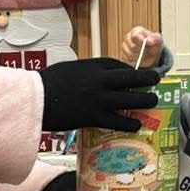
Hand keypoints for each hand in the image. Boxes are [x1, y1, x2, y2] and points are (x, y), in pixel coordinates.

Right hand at [38, 57, 158, 133]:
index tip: (136, 75)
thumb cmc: (48, 83)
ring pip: (131, 99)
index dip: (131, 70)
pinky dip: (130, 124)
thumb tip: (102, 79)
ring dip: (145, 101)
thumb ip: (88, 73)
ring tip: (152, 102)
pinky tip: (136, 125)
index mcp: (92, 66)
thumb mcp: (70, 69)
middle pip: (132, 79)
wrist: (35, 99)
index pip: (118, 65)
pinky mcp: (93, 117)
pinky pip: (118, 121)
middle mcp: (99, 81)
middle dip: (147, 81)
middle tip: (155, 83)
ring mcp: (98, 99)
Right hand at [120, 26, 163, 69]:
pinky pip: (129, 62)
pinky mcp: (124, 57)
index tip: (149, 44)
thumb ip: (155, 39)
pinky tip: (141, 59)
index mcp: (136, 31)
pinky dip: (137, 62)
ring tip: (146, 56)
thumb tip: (150, 41)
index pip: (135, 36)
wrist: (152, 53)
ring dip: (140, 58)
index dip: (142, 41)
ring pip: (130, 55)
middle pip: (132, 47)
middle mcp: (128, 38)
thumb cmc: (154, 44)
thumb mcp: (158, 40)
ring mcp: (124, 47)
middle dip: (142, 51)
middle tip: (148, 52)